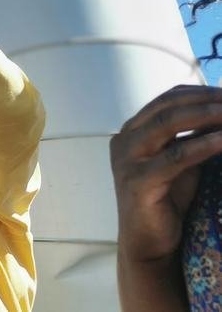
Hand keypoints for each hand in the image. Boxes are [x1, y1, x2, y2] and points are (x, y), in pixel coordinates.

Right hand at [111, 85, 221, 262]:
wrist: (149, 243)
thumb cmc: (168, 200)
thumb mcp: (182, 160)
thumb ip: (194, 136)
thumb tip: (221, 111)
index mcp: (132, 131)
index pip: (167, 99)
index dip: (200, 93)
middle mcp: (124, 140)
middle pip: (167, 107)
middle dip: (206, 100)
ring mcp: (127, 160)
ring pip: (167, 123)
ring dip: (206, 114)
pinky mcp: (138, 181)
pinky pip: (176, 156)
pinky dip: (204, 144)